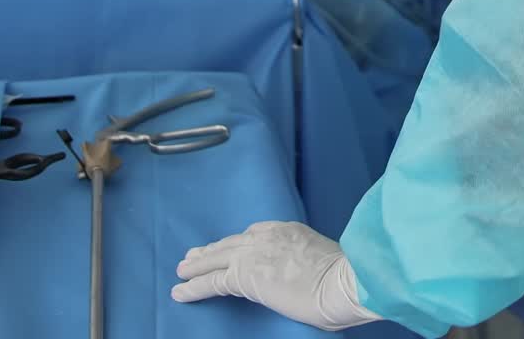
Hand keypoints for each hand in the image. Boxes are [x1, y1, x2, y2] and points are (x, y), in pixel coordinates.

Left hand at [172, 221, 380, 331]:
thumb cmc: (343, 278)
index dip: (238, 243)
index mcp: (288, 231)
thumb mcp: (322, 261)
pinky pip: (211, 281)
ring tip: (181, 271)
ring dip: (197, 265)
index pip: (255, 233)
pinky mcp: (244, 276)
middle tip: (193, 255)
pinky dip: (193, 286)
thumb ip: (305, 263)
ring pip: (216, 258)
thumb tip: (304, 279)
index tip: (229, 248)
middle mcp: (267, 236)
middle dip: (212, 249)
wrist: (342, 279)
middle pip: (231, 242)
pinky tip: (180, 292)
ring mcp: (254, 254)